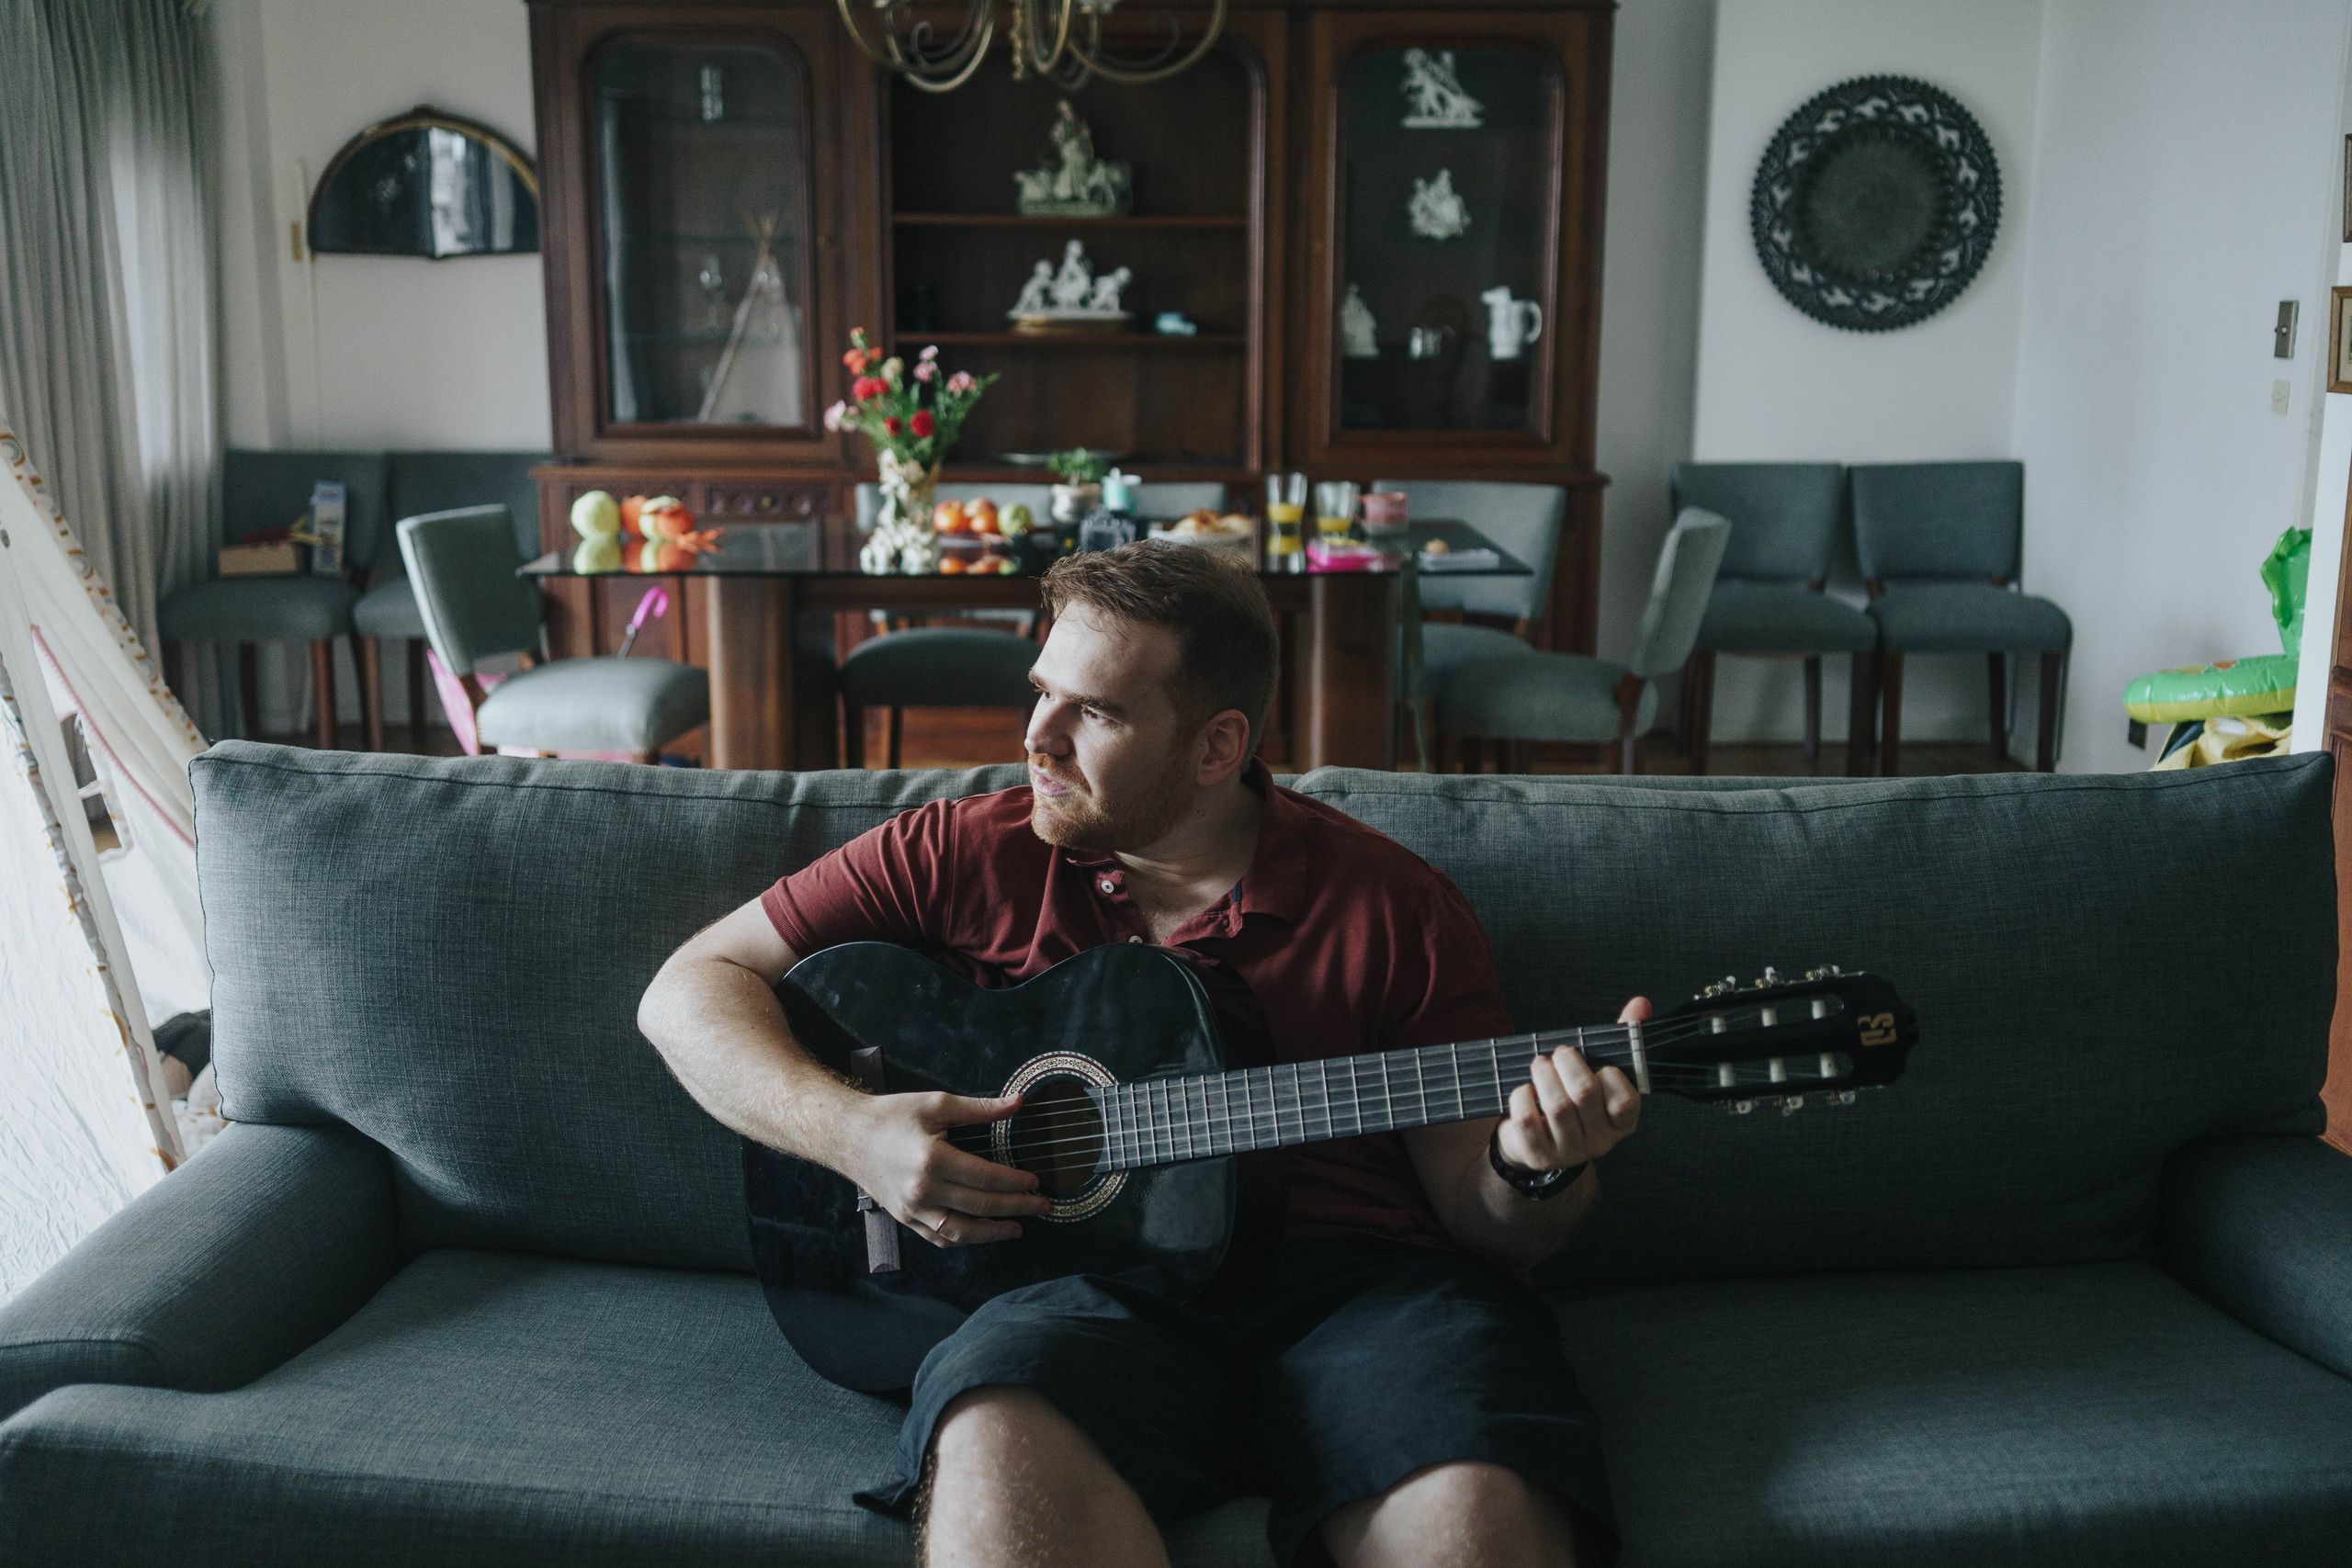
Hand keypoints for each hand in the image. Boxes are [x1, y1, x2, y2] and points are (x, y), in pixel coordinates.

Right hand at [842, 1091, 1053, 1247]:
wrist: (847, 1136)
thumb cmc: (891, 1116)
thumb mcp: (936, 1104)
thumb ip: (980, 1108)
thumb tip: (1018, 1102)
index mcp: (932, 1160)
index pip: (986, 1178)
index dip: (1015, 1182)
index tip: (1035, 1181)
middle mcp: (922, 1190)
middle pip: (980, 1206)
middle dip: (1016, 1208)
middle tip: (1041, 1205)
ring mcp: (912, 1209)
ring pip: (960, 1232)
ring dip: (993, 1232)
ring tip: (1018, 1228)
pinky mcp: (904, 1218)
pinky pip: (938, 1237)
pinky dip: (963, 1239)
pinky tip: (982, 1233)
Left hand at [1495, 995, 1645, 1175]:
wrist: (1536, 1139)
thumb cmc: (1573, 1097)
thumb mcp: (1598, 1070)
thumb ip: (1621, 1039)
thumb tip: (1640, 1004)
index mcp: (1622, 1122)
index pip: (1626, 1101)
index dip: (1611, 1077)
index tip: (1599, 1065)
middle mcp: (1601, 1141)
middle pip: (1585, 1094)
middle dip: (1568, 1064)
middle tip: (1558, 1053)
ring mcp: (1570, 1151)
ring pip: (1557, 1107)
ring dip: (1544, 1076)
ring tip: (1539, 1064)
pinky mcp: (1540, 1156)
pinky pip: (1528, 1122)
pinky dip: (1522, 1098)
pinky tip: (1524, 1090)